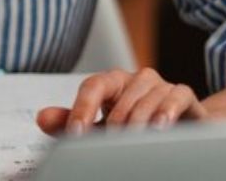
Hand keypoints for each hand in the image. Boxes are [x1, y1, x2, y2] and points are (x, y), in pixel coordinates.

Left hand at [37, 68, 207, 134]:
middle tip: (110, 146)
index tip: (75, 133)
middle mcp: (135, 79)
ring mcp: (160, 85)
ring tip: (134, 142)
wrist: (178, 130)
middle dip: (113, 126)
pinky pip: (176, 96)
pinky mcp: (183, 95)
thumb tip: (42, 118)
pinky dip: (167, 110)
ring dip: (138, 123)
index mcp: (112, 83)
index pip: (93, 86)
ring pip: (147, 98)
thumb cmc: (134, 126)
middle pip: (120, 97)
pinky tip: (160, 127)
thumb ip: (72, 122)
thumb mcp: (101, 127)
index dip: (82, 109)